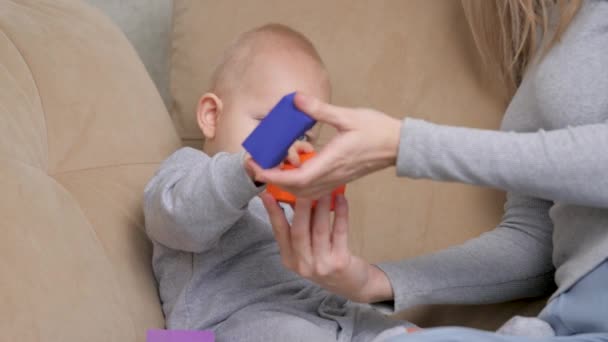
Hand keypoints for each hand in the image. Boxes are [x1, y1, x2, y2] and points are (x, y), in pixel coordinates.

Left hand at [248, 93, 401, 197]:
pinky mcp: (339, 178)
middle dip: (272, 180)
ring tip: (269, 167)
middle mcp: (332, 175)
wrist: (399, 146)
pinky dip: (297, 184)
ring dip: (284, 184)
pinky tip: (291, 171)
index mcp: (332, 161)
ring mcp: (336, 179)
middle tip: (254, 165)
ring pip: (304, 192)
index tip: (256, 166)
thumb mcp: (348, 116)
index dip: (273, 175)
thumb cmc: (377, 130)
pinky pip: (313, 189)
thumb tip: (296, 99)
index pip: (296, 178)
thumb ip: (320, 110)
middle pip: (295, 190)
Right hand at [260, 192, 393, 302]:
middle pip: (298, 231)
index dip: (273, 213)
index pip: (279, 233)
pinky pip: (339, 232)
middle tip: (304, 187)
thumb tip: (297, 197)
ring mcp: (321, 265)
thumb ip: (302, 228)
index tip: (267, 194)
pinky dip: (340, 214)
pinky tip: (342, 200)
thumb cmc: (327, 261)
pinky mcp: (340, 263)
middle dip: (301, 207)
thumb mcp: (309, 249)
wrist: (353, 285)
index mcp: (290, 260)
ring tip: (325, 189)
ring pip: (319, 230)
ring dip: (322, 207)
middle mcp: (303, 264)